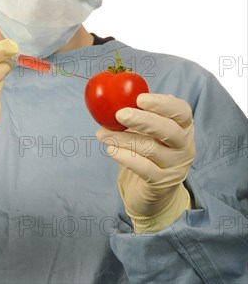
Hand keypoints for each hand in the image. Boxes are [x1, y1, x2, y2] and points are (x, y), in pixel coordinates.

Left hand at [96, 93, 194, 232]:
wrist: (155, 190)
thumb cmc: (150, 149)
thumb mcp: (149, 130)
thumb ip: (140, 113)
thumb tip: (114, 97)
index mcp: (183, 126)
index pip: (182, 111)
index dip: (162, 103)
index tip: (140, 99)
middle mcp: (184, 145)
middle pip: (169, 130)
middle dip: (143, 120)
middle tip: (119, 114)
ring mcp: (176, 166)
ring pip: (150, 148)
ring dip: (122, 139)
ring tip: (102, 134)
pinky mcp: (162, 183)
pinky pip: (143, 168)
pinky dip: (124, 157)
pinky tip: (110, 150)